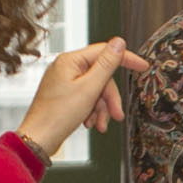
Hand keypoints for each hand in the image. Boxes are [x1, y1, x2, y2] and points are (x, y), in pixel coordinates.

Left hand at [17, 38, 149, 155]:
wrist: (39, 139)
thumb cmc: (58, 115)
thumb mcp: (89, 89)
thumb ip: (107, 64)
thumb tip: (119, 43)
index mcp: (70, 61)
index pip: (104, 52)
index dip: (126, 59)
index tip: (143, 66)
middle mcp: (66, 68)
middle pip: (101, 76)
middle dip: (110, 98)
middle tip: (117, 114)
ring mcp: (65, 82)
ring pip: (96, 90)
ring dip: (102, 108)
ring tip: (100, 124)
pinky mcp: (65, 95)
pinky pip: (87, 98)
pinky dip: (93, 111)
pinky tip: (91, 123)